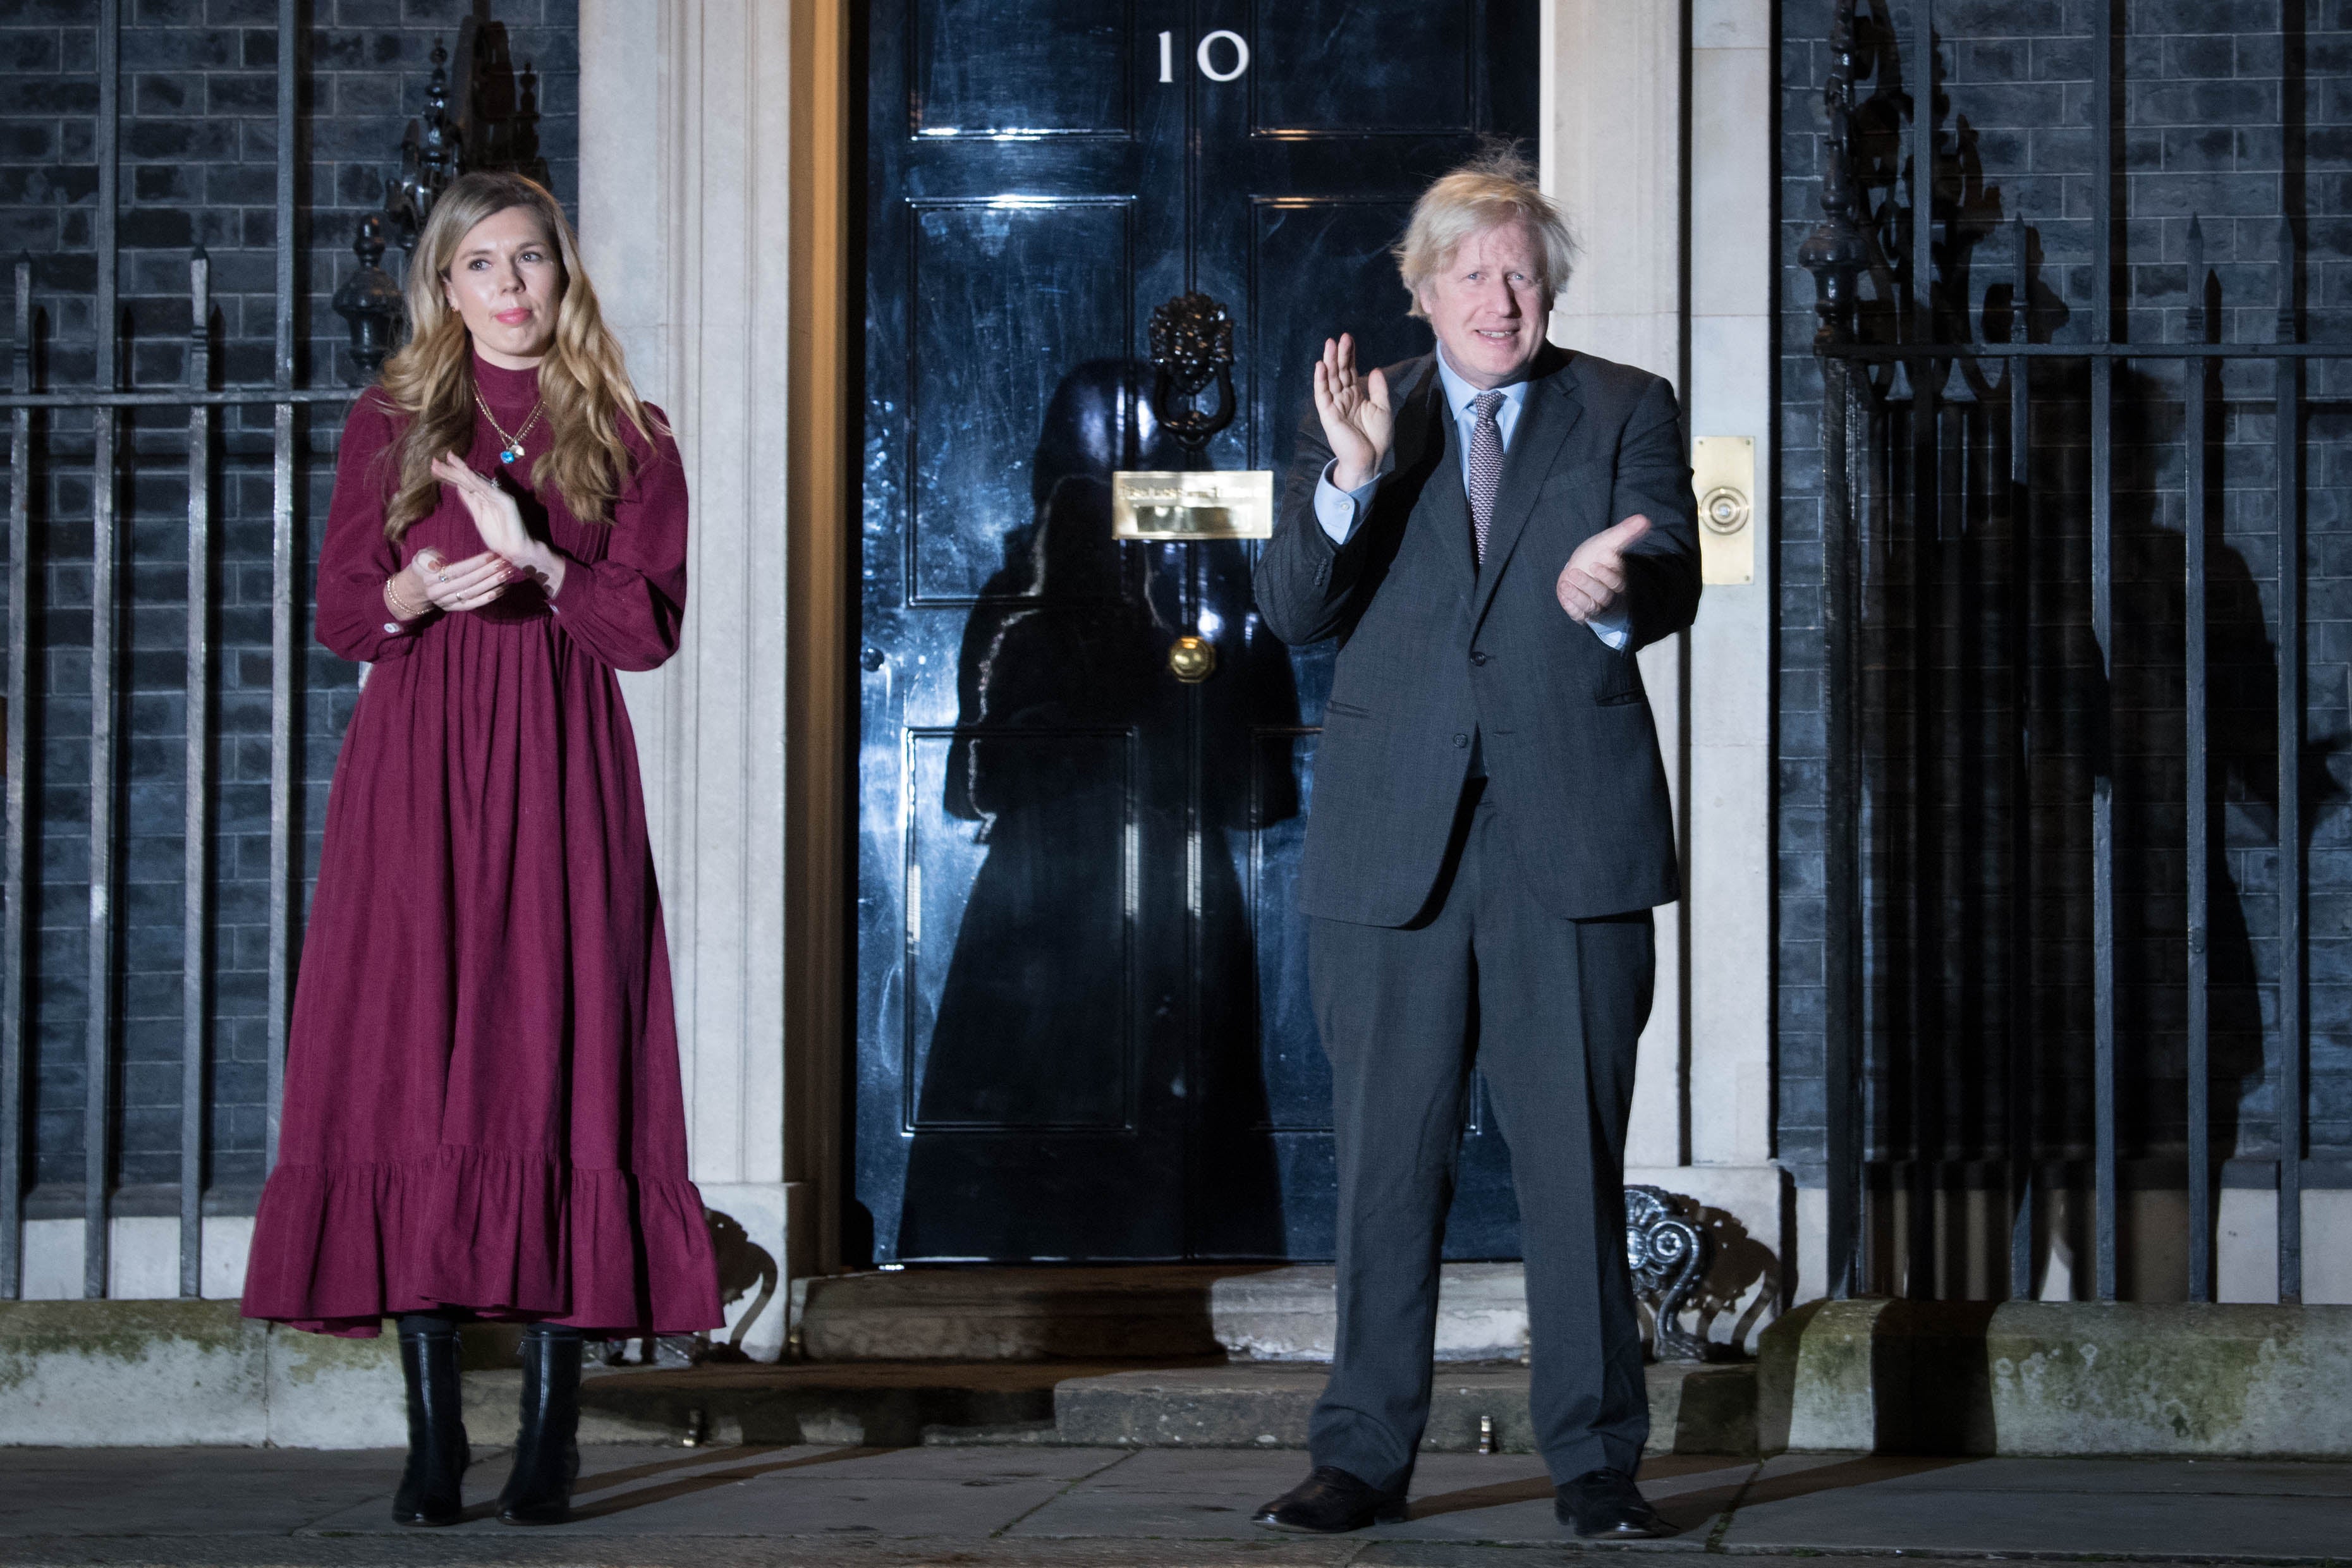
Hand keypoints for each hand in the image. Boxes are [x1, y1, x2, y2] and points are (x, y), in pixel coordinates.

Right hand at [398, 548, 512, 614]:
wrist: (414, 589)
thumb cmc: (423, 567)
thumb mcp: (420, 557)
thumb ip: (429, 557)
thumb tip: (439, 563)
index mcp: (430, 578)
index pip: (457, 570)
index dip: (476, 563)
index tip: (492, 555)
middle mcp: (438, 592)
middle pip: (468, 582)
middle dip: (489, 572)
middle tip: (506, 563)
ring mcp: (447, 602)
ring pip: (472, 593)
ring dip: (492, 584)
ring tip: (508, 573)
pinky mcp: (454, 609)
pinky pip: (472, 604)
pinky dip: (487, 598)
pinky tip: (501, 590)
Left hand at [429, 451, 565, 597]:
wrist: (516, 551)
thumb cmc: (500, 538)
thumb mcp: (479, 518)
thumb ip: (471, 502)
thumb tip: (459, 488)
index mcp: (484, 499)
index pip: (465, 484)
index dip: (450, 476)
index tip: (434, 470)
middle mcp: (490, 494)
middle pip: (467, 480)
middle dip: (450, 471)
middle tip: (433, 462)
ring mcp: (498, 495)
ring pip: (474, 480)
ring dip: (460, 469)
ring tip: (446, 459)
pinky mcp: (504, 499)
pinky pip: (485, 487)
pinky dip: (473, 477)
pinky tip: (462, 469)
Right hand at [1312, 333, 1391, 491]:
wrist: (1370, 459)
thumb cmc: (1376, 437)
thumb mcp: (1382, 408)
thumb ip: (1378, 389)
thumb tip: (1375, 369)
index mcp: (1355, 395)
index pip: (1350, 371)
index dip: (1350, 355)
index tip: (1349, 339)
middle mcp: (1343, 398)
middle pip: (1339, 371)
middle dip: (1340, 354)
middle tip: (1341, 337)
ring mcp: (1334, 405)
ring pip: (1330, 379)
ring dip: (1329, 362)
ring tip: (1330, 344)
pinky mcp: (1328, 415)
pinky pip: (1322, 395)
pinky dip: (1321, 381)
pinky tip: (1321, 366)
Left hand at [1556, 514, 1652, 623]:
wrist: (1576, 570)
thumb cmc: (1595, 556)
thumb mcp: (1608, 542)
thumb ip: (1625, 533)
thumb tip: (1644, 519)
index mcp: (1618, 580)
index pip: (1618, 581)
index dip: (1610, 571)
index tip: (1605, 555)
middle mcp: (1609, 596)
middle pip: (1605, 596)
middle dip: (1590, 585)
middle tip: (1576, 572)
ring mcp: (1596, 607)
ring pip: (1591, 606)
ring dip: (1578, 595)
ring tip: (1566, 583)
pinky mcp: (1582, 613)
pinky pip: (1578, 615)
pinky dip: (1570, 606)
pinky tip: (1563, 593)